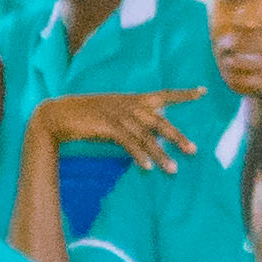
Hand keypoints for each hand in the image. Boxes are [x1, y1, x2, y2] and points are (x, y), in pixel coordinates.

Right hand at [50, 86, 210, 175]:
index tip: (203, 91)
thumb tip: (149, 132)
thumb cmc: (85, 115)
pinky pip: (129, 143)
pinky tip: (148, 167)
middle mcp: (130, 105)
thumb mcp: (112, 112)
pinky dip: (139, 155)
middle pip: (160, 121)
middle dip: (177, 136)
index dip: (183, 94)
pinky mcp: (108, 127)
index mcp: (133, 99)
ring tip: (173, 169)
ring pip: (146, 136)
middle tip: (194, 150)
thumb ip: (132, 119)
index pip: (164, 94)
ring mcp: (119, 115)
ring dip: (160, 154)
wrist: (58, 115)